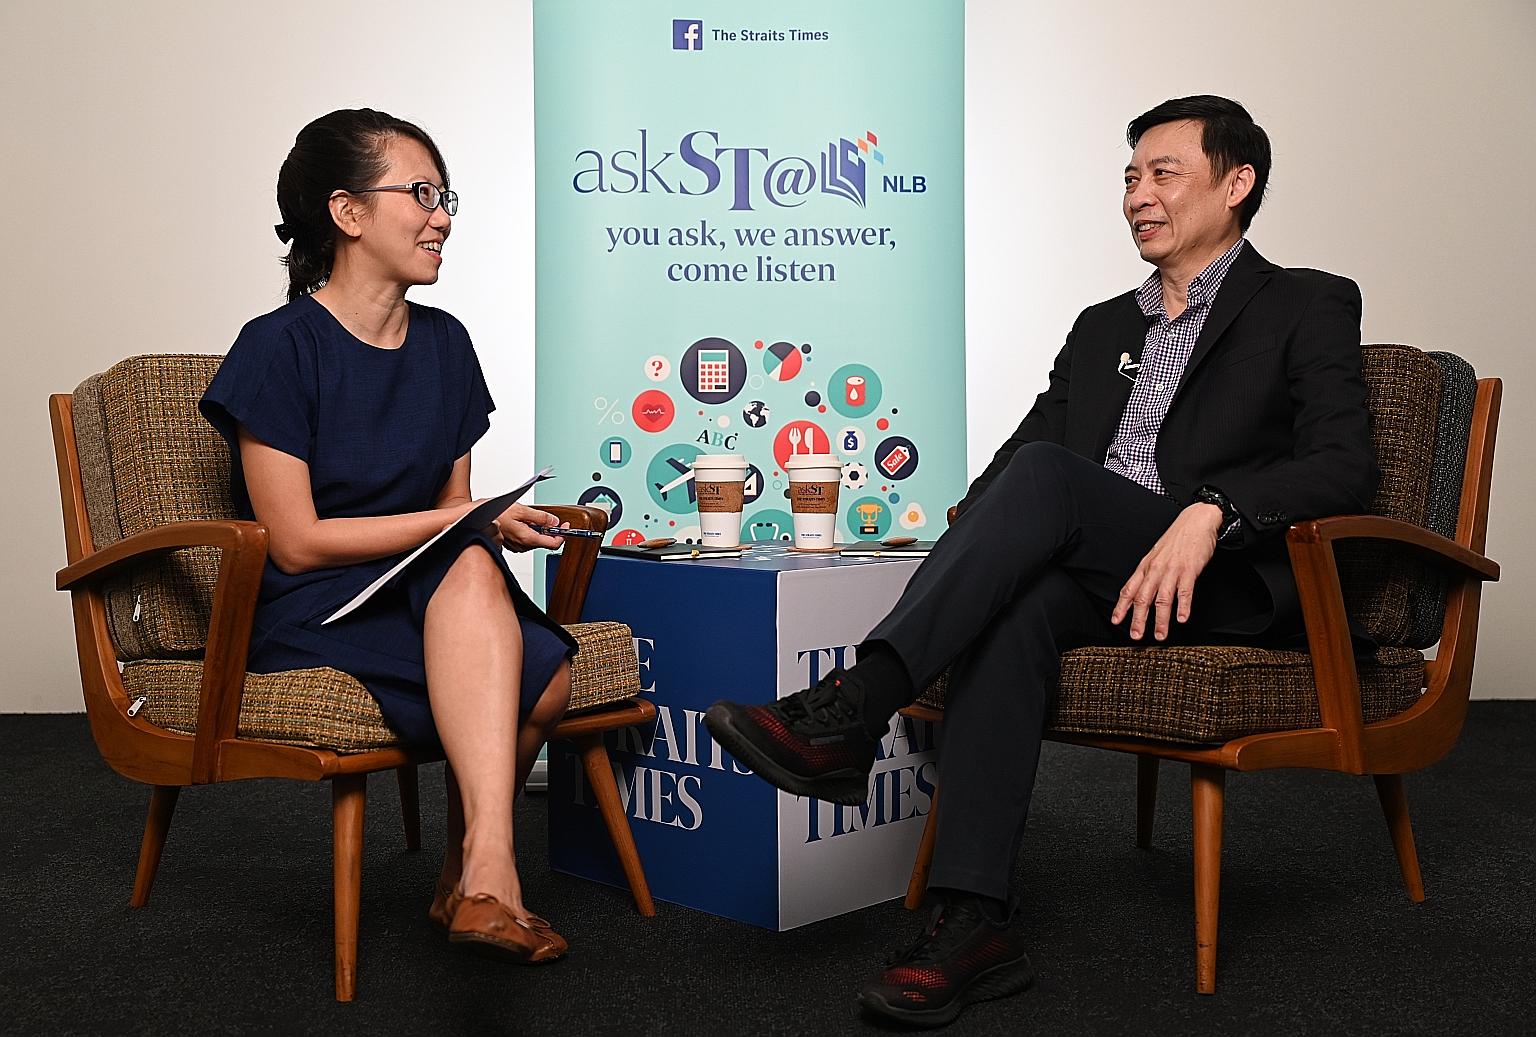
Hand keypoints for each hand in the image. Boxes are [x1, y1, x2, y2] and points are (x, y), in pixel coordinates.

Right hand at [491, 504, 566, 552]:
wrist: (476, 518)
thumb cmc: (494, 513)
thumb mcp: (522, 510)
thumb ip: (541, 517)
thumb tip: (554, 521)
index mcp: (527, 538)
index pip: (554, 544)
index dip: (562, 535)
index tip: (565, 526)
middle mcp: (523, 546)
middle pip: (545, 541)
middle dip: (549, 530)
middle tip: (548, 518)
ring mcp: (517, 547)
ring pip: (536, 540)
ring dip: (538, 529)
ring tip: (529, 517)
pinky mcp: (512, 545)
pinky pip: (527, 539)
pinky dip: (530, 531)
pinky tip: (522, 522)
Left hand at [1112, 503, 1223, 640]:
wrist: (1196, 520)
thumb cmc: (1177, 539)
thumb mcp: (1156, 555)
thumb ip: (1148, 573)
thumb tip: (1140, 591)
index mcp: (1146, 566)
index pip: (1129, 589)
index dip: (1121, 607)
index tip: (1116, 621)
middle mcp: (1156, 569)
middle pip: (1143, 598)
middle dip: (1138, 619)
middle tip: (1135, 636)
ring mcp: (1172, 570)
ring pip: (1163, 599)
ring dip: (1160, 619)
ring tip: (1160, 635)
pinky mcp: (1189, 570)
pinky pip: (1185, 591)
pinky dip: (1183, 606)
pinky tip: (1182, 618)